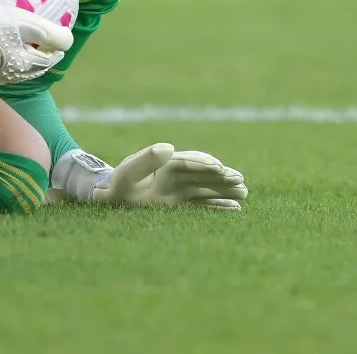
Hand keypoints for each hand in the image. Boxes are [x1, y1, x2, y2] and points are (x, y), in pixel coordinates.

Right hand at [0, 0, 72, 83]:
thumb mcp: (21, 24)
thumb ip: (38, 35)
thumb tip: (48, 41)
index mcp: (17, 64)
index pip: (42, 64)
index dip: (53, 58)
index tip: (60, 51)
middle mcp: (3, 75)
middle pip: (27, 73)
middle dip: (39, 64)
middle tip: (47, 55)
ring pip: (12, 75)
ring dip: (23, 67)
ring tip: (29, 56)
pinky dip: (8, 67)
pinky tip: (10, 59)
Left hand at [92, 143, 247, 209]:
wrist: (112, 199)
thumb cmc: (118, 186)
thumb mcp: (127, 172)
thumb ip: (144, 160)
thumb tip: (170, 147)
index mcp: (165, 163)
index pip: (188, 162)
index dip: (203, 164)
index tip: (218, 167)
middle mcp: (176, 174)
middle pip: (203, 173)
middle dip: (221, 176)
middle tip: (240, 180)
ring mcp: (179, 189)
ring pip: (206, 187)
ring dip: (225, 189)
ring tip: (245, 193)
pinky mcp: (180, 203)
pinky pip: (203, 203)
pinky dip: (218, 205)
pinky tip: (235, 208)